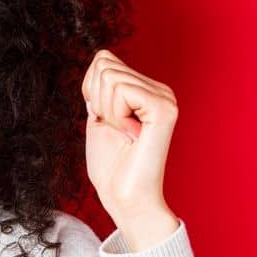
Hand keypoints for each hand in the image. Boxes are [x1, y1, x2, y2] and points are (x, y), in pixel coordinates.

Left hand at [81, 49, 180, 248]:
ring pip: (109, 76)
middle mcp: (161, 91)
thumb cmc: (112, 166)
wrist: (124, 197)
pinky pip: (121, 89)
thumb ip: (101, 90)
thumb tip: (102, 62)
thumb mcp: (99, 118)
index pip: (103, 59)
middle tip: (116, 130)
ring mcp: (165, 98)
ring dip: (106, 111)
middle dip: (97, 100)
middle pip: (104, 64)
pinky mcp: (165, 109)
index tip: (105, 119)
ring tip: (125, 134)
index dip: (90, 89)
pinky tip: (130, 134)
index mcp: (147, 91)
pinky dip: (115, 114)